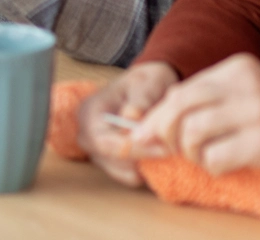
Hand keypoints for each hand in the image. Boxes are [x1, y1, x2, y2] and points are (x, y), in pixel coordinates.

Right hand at [80, 62, 180, 186]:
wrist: (147, 88)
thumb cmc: (146, 83)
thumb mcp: (146, 83)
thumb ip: (140, 100)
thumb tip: (130, 118)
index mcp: (89, 114)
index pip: (104, 143)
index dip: (134, 149)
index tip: (164, 148)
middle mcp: (87, 136)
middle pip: (112, 162)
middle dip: (144, 159)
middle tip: (172, 150)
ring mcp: (98, 151)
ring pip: (123, 173)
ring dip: (147, 165)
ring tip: (167, 147)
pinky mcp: (113, 162)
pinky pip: (131, 176)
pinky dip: (148, 168)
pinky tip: (160, 153)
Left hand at [130, 53, 259, 176]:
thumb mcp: (244, 96)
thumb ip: (202, 105)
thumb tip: (148, 128)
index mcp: (237, 67)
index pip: (180, 90)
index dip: (157, 116)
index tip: (145, 135)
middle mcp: (245, 84)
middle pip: (179, 108)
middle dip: (165, 134)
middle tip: (171, 150)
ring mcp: (257, 112)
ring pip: (192, 134)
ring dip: (190, 154)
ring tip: (205, 157)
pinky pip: (215, 158)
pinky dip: (211, 167)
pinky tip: (224, 165)